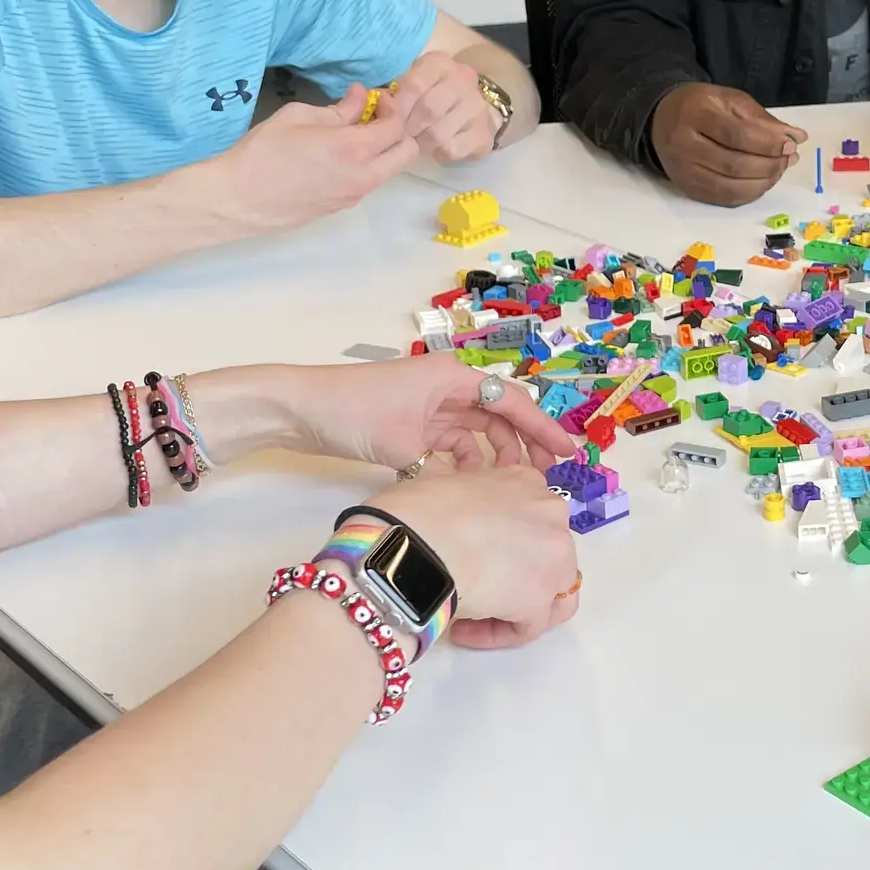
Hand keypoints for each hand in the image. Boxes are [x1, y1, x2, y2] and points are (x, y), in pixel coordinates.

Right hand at [203, 86, 423, 234]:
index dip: (392, 107)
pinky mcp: (342, 207)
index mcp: (355, 150)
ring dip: (384, 149)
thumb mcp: (298, 117)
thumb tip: (360, 98)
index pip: (397, 127)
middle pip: (407, 153)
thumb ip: (338, 109)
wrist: (237, 200)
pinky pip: (369, 182)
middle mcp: (364, 177)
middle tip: (374, 116)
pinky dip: (368, 165)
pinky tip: (340, 155)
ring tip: (355, 134)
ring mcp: (355, 195)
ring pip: (390, 170)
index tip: (376, 97)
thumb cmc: (263, 152)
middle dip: (399, 130)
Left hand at [278, 355, 577, 473]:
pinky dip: (463, 465)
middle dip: (523, 448)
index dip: (544, 429)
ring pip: (478, 434)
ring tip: (506, 491)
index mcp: (454, 377)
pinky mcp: (415, 425)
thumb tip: (478, 492)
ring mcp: (432, 406)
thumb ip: (448, 465)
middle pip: (500, 417)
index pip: (513, 402)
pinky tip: (467, 489)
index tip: (569, 454)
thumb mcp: (406, 443)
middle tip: (543, 480)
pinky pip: (453, 445)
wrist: (300, 410)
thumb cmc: (354, 413)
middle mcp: (449, 387)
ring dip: (492, 460)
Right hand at [363, 464, 578, 649]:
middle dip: (515, 579)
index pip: (531, 520)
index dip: (502, 546)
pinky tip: (464, 631)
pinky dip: (499, 634)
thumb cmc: (414, 512)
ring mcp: (555, 555)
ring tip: (475, 618)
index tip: (467, 558)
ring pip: (551, 593)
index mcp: (527, 482)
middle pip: (547, 557)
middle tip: (476, 590)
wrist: (412, 542)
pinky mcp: (542, 596)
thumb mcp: (448, 487)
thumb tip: (459, 529)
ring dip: (516, 610)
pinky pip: (529, 627)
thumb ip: (469, 506)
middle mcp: (552, 514)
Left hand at [386, 51, 498, 163]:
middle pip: (428, 109)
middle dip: (409, 127)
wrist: (475, 113)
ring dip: (422, 143)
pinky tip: (438, 149)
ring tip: (418, 143)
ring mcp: (477, 106)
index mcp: (440, 64)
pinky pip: (452, 149)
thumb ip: (396, 93)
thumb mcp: (416, 86)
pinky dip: (439, 153)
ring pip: (438, 133)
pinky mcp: (484, 132)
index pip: (414, 84)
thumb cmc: (435, 98)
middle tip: (403, 136)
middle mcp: (463, 79)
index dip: (398, 107)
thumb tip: (376, 108)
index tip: (391, 120)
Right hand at [650, 82, 807, 205]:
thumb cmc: (702, 106)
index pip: (737, 135)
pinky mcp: (688, 188)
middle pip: (734, 165)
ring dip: (763, 182)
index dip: (768, 144)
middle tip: (789, 159)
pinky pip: (724, 199)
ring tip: (780, 169)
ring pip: (730, 187)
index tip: (790, 145)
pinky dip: (750, 194)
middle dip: (770, 165)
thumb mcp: (731, 100)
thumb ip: (764, 119)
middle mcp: (684, 145)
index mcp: (695, 114)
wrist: (662, 118)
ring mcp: (684, 171)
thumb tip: (797, 137)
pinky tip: (763, 182)